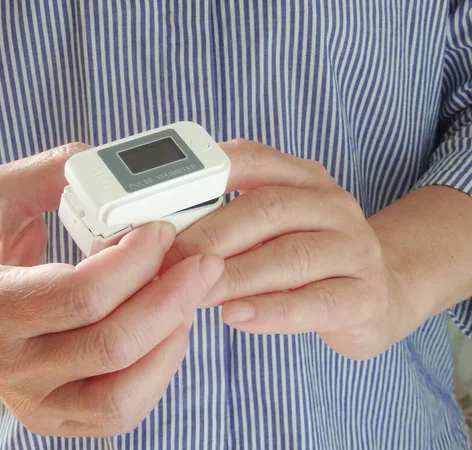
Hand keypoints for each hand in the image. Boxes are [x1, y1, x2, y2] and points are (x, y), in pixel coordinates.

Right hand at [0, 145, 223, 436]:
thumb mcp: (5, 194)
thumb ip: (54, 171)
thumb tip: (112, 167)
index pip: (79, 295)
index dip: (134, 263)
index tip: (161, 231)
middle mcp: (9, 365)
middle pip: (111, 345)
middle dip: (172, 299)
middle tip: (203, 263)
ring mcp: (35, 401)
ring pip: (123, 392)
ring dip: (170, 338)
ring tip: (187, 297)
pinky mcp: (58, 417)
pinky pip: (123, 411)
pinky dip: (159, 371)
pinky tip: (168, 329)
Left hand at [162, 139, 412, 360]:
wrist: (378, 294)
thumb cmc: (307, 259)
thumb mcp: (271, 230)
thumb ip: (229, 222)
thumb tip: (161, 236)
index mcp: (303, 178)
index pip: (251, 159)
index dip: (204, 178)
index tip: (162, 207)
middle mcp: (333, 205)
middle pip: (267, 208)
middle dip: (211, 236)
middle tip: (168, 262)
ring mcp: (355, 248)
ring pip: (290, 255)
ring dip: (234, 275)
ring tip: (194, 294)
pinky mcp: (366, 295)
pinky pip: (316, 302)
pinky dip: (271, 310)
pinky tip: (235, 316)